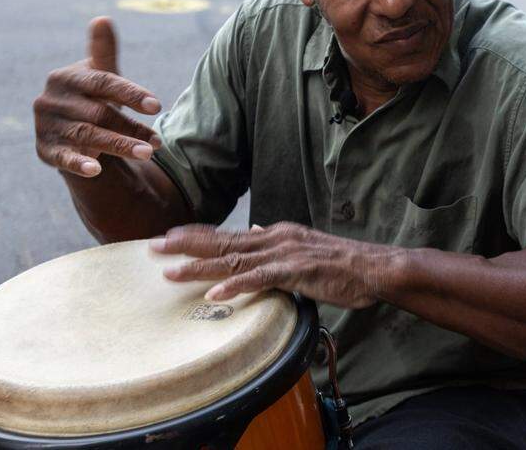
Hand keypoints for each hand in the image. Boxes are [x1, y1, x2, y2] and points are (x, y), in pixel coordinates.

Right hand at [33, 17, 161, 176]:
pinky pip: (63, 158)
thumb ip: (103, 52)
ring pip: (88, 136)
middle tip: (159, 142)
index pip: (103, 83)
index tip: (158, 106)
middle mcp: (51, 100)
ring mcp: (46, 125)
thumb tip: (103, 19)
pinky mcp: (45, 149)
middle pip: (99, 113)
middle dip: (131, 128)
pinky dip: (79, 163)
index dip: (131, 94)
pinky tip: (97, 170)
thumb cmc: (92, 95)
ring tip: (149, 152)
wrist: (68, 126)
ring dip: (120, 146)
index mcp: (67, 77)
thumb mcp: (100, 74)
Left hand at [151, 222, 400, 308]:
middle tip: (153, 247)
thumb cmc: (341, 264)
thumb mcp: (303, 247)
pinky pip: (260, 280)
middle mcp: (275, 238)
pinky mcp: (297, 271)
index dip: (196, 236)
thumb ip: (275, 243)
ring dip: (200, 267)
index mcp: (275, 234)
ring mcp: (285, 254)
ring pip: (234, 260)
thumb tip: (253, 231)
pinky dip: (236, 287)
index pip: (228, 234)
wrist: (373, 268)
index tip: (168, 237)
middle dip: (185, 245)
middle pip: (222, 242)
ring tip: (171, 272)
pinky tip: (215, 295)